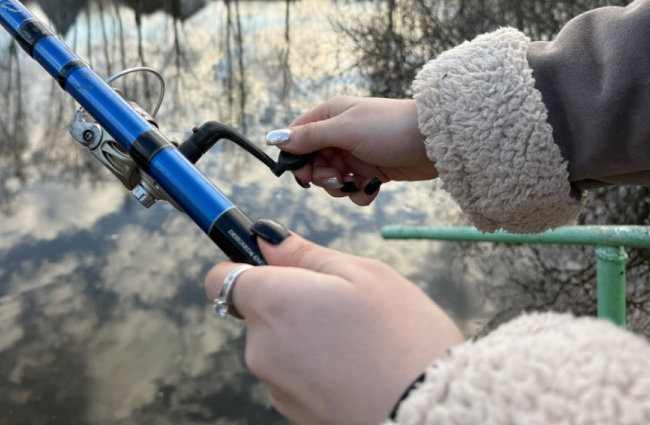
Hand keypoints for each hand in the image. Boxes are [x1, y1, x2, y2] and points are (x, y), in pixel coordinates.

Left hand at [204, 234, 462, 424]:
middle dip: (290, 303)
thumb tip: (266, 242)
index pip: (221, 278)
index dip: (243, 265)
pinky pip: (296, 377)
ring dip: (306, 337)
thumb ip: (306, 255)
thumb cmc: (403, 338)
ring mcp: (275, 386)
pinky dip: (318, 369)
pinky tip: (358, 369)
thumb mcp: (364, 274)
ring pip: (279, 346)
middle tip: (344, 305)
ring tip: (359, 342)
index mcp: (273, 303)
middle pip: (258, 313)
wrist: (428, 414)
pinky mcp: (293, 414)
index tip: (273, 264)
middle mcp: (261, 347)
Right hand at [269, 96, 436, 205]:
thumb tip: (275, 138)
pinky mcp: (372, 171)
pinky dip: (360, 192)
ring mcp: (356, 153)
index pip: (298, 138)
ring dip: (342, 187)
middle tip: (338, 179)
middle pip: (313, 163)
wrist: (435, 141)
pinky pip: (354, 189)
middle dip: (323, 176)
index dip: (297, 158)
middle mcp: (340, 134)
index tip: (305, 174)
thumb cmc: (390, 128)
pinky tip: (373, 187)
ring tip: (358, 182)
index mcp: (330, 116)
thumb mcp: (345, 130)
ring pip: (332, 179)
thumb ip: (310, 137)